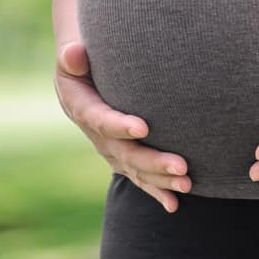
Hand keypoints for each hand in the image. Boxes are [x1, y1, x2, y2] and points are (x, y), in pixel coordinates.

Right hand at [54, 41, 191, 212]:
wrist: (83, 77)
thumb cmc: (82, 59)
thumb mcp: (71, 55)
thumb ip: (72, 55)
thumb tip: (75, 53)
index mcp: (81, 107)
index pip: (100, 119)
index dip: (119, 125)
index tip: (143, 128)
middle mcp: (96, 135)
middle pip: (124, 153)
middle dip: (152, 161)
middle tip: (181, 166)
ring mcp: (110, 149)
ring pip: (135, 169)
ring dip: (160, 180)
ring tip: (187, 184)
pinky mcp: (122, 157)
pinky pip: (139, 177)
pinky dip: (156, 191)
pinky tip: (173, 205)